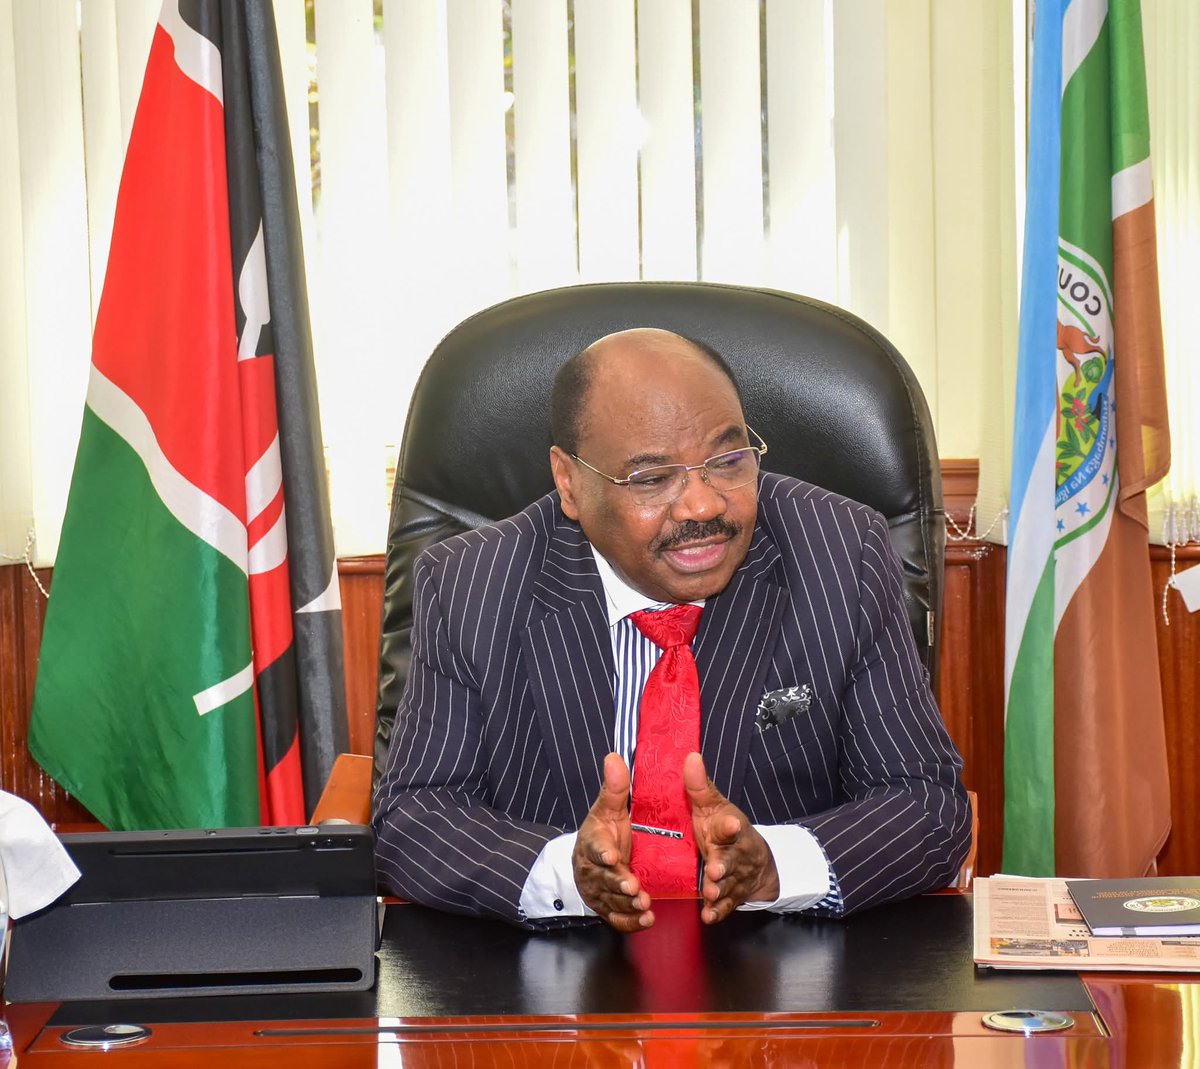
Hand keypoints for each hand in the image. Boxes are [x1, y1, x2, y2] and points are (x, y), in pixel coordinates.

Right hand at [572, 753, 654, 930]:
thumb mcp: (608, 808)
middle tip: (635, 887)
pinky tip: (646, 920)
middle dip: (618, 883)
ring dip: (627, 904)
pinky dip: (631, 922)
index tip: (613, 856)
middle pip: (603, 878)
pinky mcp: (609, 908)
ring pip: (611, 900)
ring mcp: (600, 891)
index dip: (602, 853)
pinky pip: (617, 919)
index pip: (595, 847)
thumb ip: (615, 787)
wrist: (591, 861)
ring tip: (644, 904)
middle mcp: (592, 869)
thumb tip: (614, 756)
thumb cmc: (604, 831)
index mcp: (592, 841)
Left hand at [684, 752, 779, 923]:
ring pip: (727, 885)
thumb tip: (690, 756)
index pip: (730, 826)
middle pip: (730, 860)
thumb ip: (700, 787)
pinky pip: (725, 907)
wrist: (757, 862)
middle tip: (714, 868)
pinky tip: (708, 916)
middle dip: (723, 864)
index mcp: (730, 829)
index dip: (730, 826)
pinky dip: (717, 912)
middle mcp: (735, 854)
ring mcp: (734, 878)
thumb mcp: (713, 808)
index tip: (730, 824)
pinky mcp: (731, 897)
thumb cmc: (726, 830)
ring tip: (709, 891)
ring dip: (719, 889)